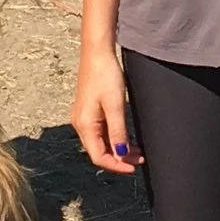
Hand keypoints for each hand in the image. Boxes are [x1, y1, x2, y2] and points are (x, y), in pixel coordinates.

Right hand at [73, 42, 137, 174]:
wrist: (97, 52)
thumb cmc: (105, 75)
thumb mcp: (115, 105)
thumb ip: (118, 132)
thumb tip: (120, 154)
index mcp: (84, 125)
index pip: (98, 156)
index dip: (116, 166)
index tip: (134, 168)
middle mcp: (80, 124)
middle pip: (99, 151)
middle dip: (119, 159)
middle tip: (139, 160)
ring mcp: (84, 117)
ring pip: (101, 142)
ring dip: (118, 149)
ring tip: (137, 151)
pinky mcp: (89, 110)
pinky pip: (101, 132)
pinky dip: (114, 138)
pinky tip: (127, 138)